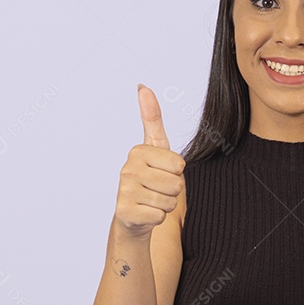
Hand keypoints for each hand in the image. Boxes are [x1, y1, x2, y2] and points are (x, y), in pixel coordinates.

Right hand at [112, 84, 185, 240]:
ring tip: (152, 201)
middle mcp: (127, 168)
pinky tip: (146, 214)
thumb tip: (143, 86)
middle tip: (158, 190)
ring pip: (169, 200)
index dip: (176, 173)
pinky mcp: (125, 212)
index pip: (179, 164)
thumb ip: (152, 118)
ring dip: (166, 205)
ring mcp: (124, 191)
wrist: (133, 216)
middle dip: (173, 191)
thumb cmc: (149, 179)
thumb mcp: (155, 148)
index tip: (161, 173)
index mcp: (138, 151)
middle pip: (176, 183)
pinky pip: (160, 216)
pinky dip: (157, 218)